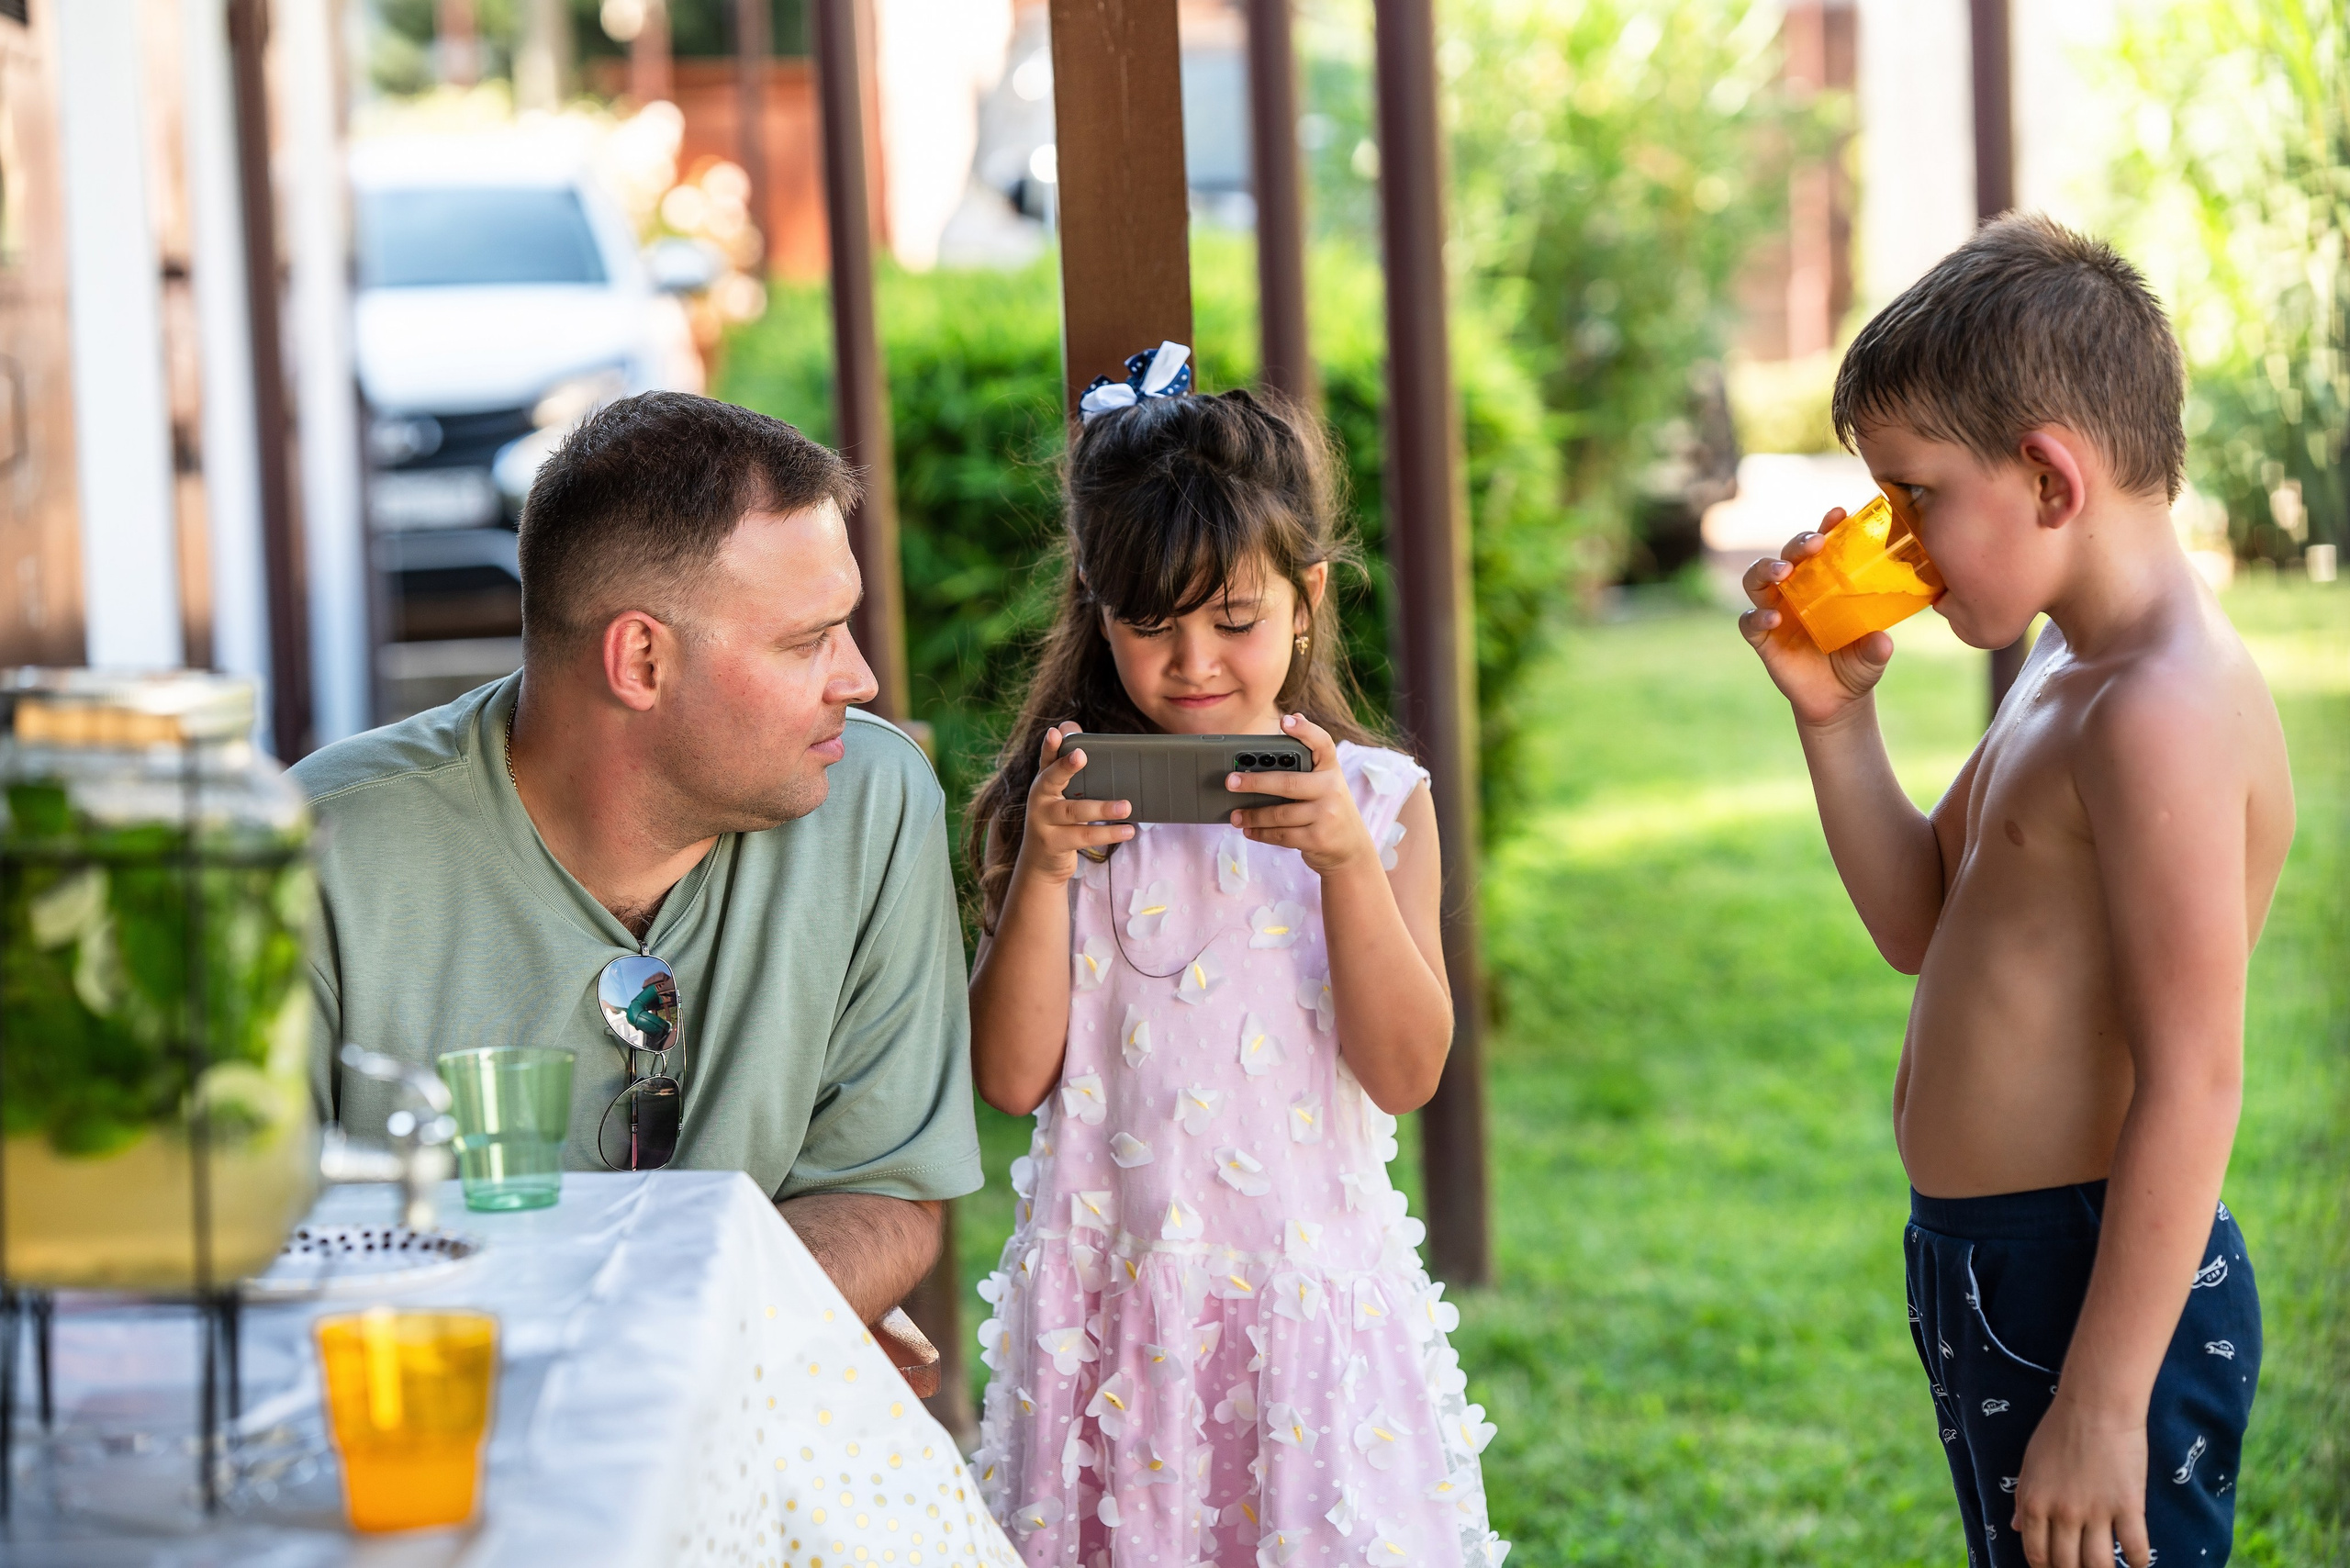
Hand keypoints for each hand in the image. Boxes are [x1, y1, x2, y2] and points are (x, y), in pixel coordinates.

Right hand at [1011, 723, 1134, 887]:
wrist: (1039, 864)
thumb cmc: (1057, 820)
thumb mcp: (1059, 794)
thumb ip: (1066, 764)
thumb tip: (1070, 725)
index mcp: (1043, 782)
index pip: (1046, 759)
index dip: (1050, 746)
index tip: (1056, 732)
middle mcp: (1039, 799)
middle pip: (1051, 779)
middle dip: (1066, 766)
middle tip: (1082, 755)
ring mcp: (1043, 822)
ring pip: (1074, 812)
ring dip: (1102, 808)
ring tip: (1126, 806)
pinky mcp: (1054, 843)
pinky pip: (1084, 836)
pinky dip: (1108, 833)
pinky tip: (1128, 830)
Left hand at [1229, 714, 1378, 876]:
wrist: (1351, 848)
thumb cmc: (1329, 808)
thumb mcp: (1325, 781)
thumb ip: (1309, 757)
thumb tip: (1296, 716)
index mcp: (1331, 770)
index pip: (1323, 744)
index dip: (1305, 731)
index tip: (1286, 721)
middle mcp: (1332, 789)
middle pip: (1287, 783)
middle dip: (1255, 782)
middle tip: (1231, 782)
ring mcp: (1326, 816)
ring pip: (1279, 814)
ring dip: (1252, 815)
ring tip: (1235, 815)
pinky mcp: (1317, 839)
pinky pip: (1282, 835)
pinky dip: (1262, 833)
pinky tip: (1249, 830)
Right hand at [1738, 512, 1896, 727]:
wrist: (1837, 700)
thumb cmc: (1857, 664)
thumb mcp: (1873, 656)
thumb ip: (1876, 648)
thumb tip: (1881, 641)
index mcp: (1824, 583)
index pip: (1822, 548)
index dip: (1827, 527)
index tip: (1840, 513)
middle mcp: (1796, 591)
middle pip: (1786, 556)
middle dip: (1796, 544)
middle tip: (1814, 544)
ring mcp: (1775, 611)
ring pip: (1756, 579)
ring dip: (1767, 570)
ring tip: (1783, 573)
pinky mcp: (1761, 638)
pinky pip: (1749, 621)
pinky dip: (1757, 616)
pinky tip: (1773, 618)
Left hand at [2012, 1393, 2151, 1567]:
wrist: (2096, 1405)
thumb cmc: (2059, 1430)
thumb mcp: (2029, 1463)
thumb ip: (2023, 1498)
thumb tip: (2015, 1527)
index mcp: (2034, 1503)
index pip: (2036, 1554)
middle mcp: (2062, 1513)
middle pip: (2067, 1565)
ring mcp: (2096, 1512)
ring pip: (2099, 1565)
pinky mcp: (2128, 1506)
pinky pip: (2135, 1549)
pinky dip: (2138, 1563)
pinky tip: (2137, 1562)